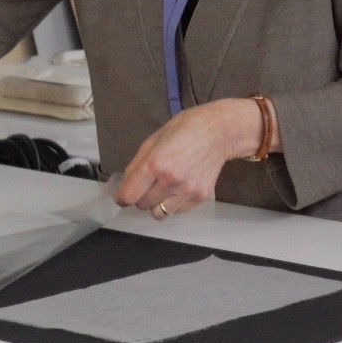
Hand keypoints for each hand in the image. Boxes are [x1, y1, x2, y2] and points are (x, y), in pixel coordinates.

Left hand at [114, 99, 269, 218]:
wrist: (220, 132)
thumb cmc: (185, 129)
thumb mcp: (154, 139)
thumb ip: (137, 164)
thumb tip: (126, 186)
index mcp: (155, 163)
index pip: (128, 196)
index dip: (122, 197)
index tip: (124, 195)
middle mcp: (171, 181)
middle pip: (142, 205)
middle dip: (141, 196)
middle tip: (150, 183)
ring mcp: (187, 191)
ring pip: (158, 213)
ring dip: (157, 203)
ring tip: (165, 187)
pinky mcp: (199, 197)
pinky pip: (176, 212)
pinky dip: (172, 204)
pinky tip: (179, 187)